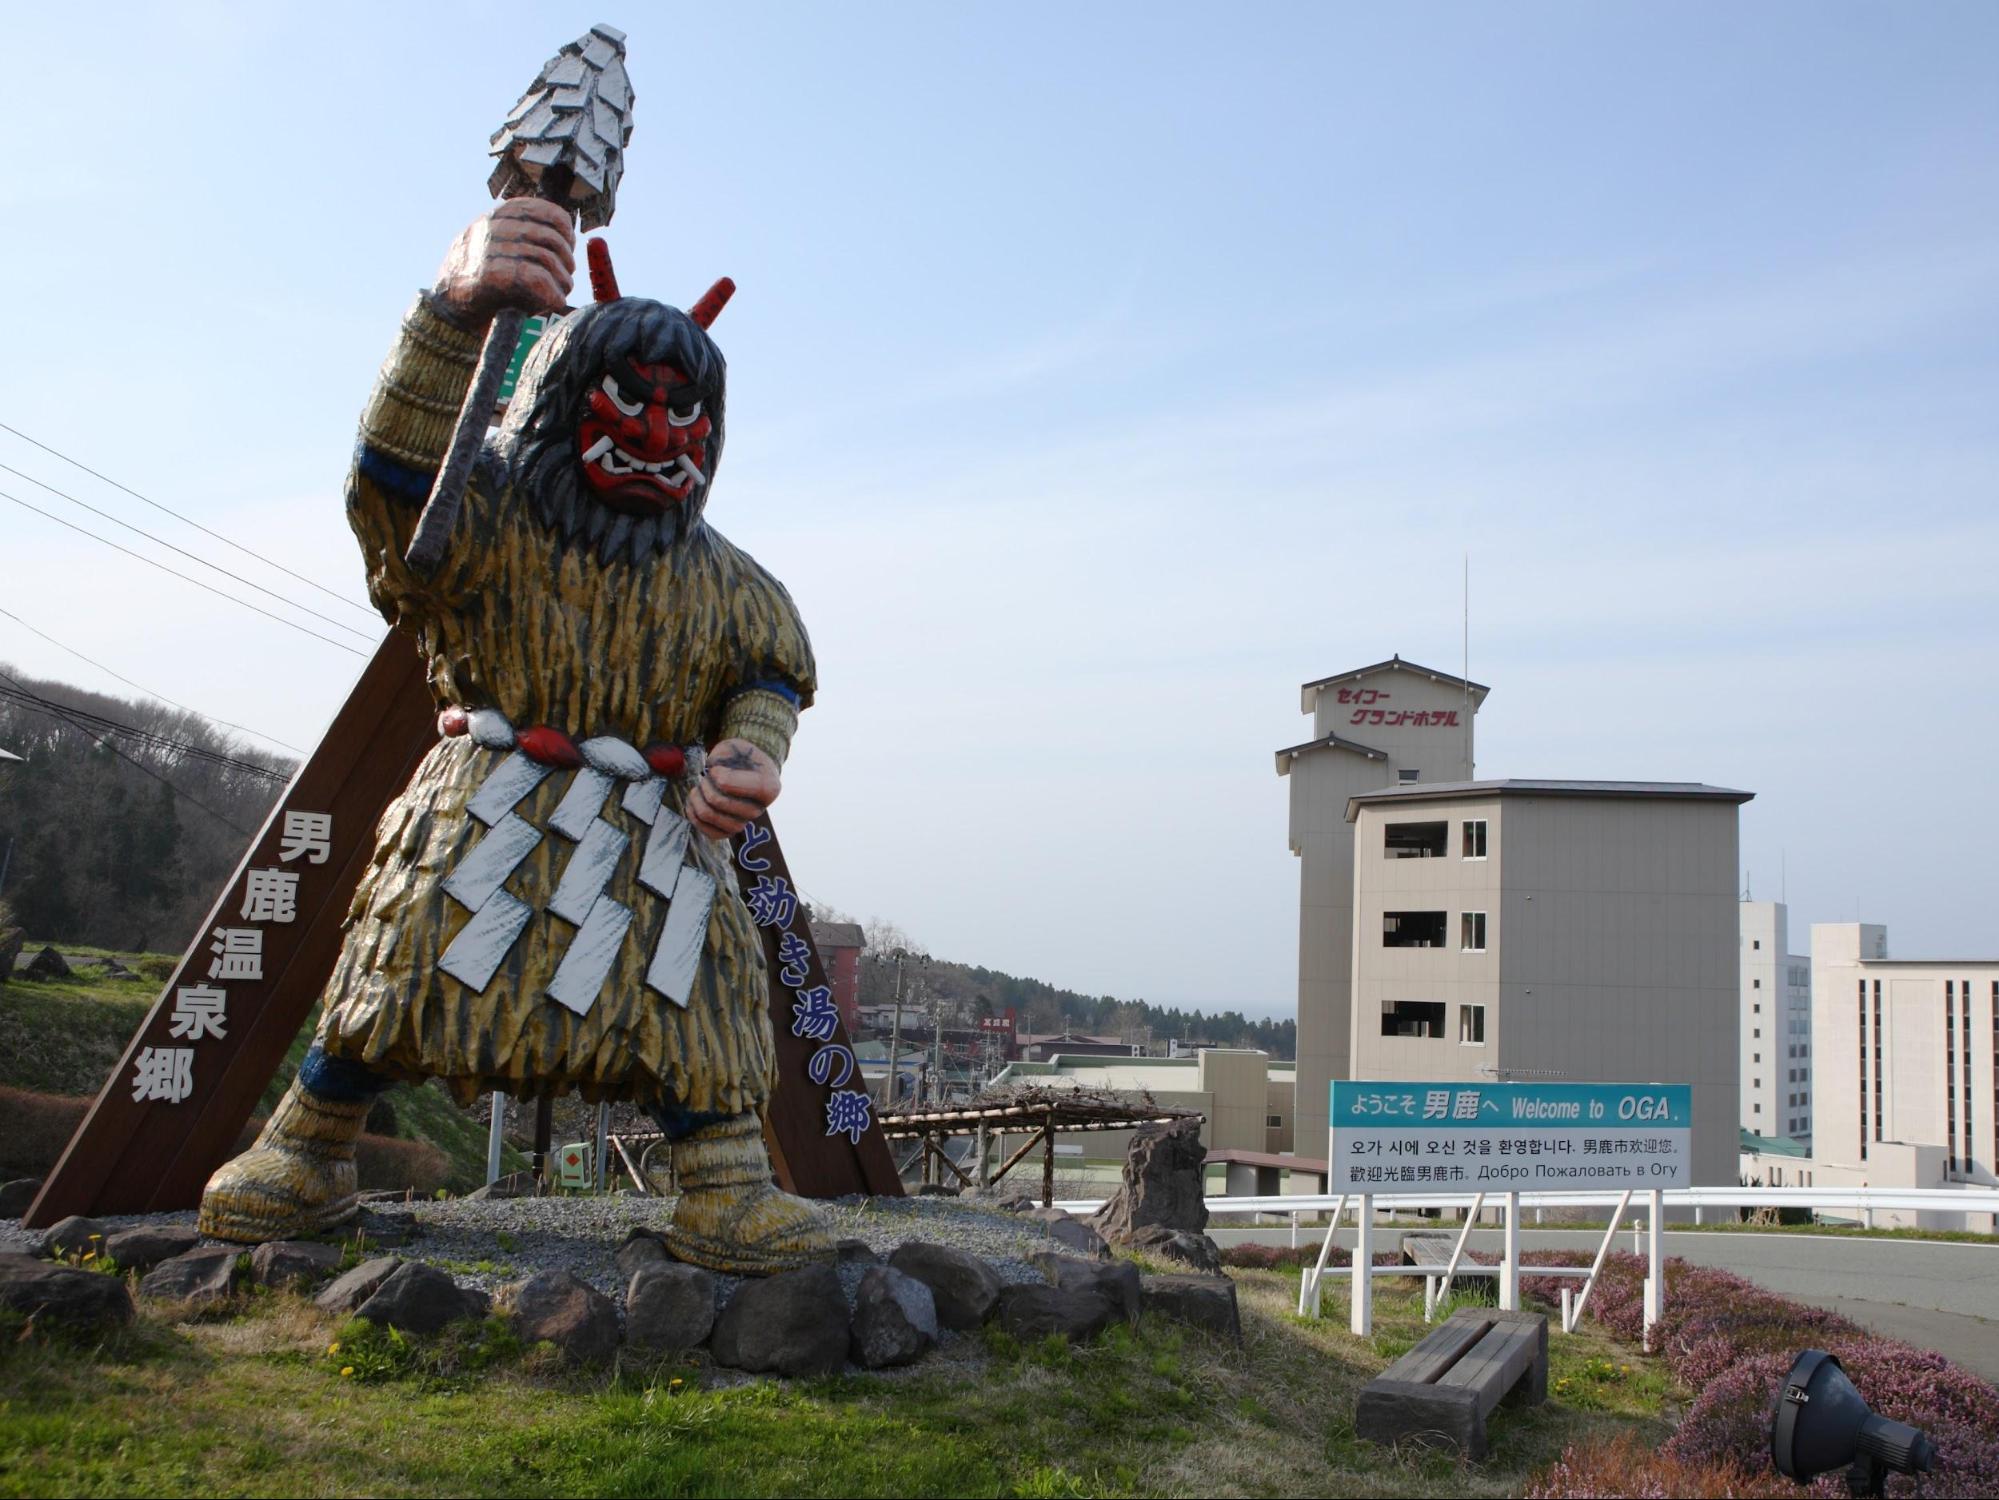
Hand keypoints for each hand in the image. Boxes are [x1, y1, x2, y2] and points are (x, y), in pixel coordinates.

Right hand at [432, 199, 574, 325]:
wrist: (447, 307)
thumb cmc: (480, 280)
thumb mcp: (497, 246)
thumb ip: (523, 236)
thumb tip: (566, 238)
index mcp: (496, 217)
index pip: (543, 209)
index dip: (564, 228)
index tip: (568, 245)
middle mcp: (492, 228)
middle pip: (550, 237)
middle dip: (566, 260)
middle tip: (566, 277)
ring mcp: (488, 249)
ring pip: (546, 258)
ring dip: (562, 280)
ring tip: (560, 292)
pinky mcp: (489, 274)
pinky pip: (535, 277)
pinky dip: (551, 292)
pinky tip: (553, 301)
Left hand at [687, 739, 780, 840]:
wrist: (746, 771)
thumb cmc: (741, 758)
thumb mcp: (736, 746)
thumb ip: (723, 757)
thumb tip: (711, 773)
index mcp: (768, 787)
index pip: (733, 786)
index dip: (720, 777)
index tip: (715, 769)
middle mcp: (758, 809)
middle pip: (719, 802)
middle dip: (706, 785)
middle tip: (707, 776)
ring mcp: (743, 823)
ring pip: (709, 816)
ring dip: (696, 799)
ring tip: (698, 788)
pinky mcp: (729, 832)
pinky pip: (707, 830)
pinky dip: (694, 815)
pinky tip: (694, 801)